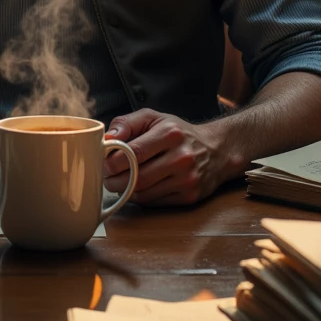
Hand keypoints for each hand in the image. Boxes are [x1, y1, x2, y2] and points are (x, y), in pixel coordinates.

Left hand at [103, 109, 240, 207]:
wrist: (216, 150)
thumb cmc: (178, 133)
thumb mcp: (153, 118)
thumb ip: (127, 123)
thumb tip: (107, 139)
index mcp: (170, 133)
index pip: (133, 153)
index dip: (112, 161)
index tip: (104, 162)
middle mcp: (181, 157)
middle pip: (137, 177)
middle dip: (114, 180)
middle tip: (107, 176)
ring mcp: (187, 179)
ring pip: (143, 193)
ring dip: (125, 190)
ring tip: (119, 181)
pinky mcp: (189, 196)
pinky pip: (154, 202)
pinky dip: (141, 197)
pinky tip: (139, 187)